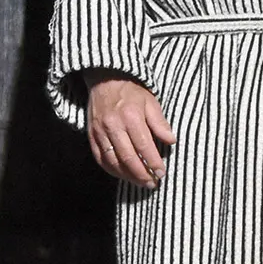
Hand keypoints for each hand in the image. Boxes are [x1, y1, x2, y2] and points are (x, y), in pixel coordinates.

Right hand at [85, 73, 175, 187]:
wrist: (105, 79)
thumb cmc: (131, 91)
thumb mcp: (150, 101)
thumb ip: (160, 122)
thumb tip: (171, 141)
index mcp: (131, 116)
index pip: (144, 146)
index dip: (153, 163)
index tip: (162, 174)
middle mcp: (113, 125)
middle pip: (128, 157)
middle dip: (142, 174)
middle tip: (152, 183)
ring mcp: (100, 132)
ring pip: (113, 161)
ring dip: (128, 176)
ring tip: (140, 183)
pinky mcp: (92, 136)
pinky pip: (100, 158)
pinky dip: (112, 170)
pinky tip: (123, 175)